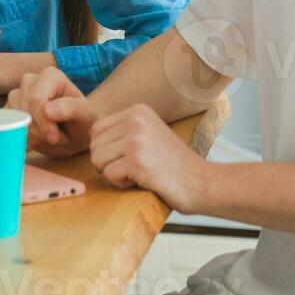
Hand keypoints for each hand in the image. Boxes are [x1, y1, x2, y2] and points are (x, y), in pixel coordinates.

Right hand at [6, 67, 96, 157]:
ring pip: (14, 121)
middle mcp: (29, 80)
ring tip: (50, 136)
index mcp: (50, 76)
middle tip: (58, 137)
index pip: (36, 99)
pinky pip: (8, 128)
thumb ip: (71, 109)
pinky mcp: (8, 110)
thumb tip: (48, 110)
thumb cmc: (82, 121)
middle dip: (40, 131)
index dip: (43, 122)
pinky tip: (38, 140)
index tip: (54, 137)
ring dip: (33, 137)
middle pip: (25, 111)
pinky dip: (23, 139)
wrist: (73, 132)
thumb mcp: (86, 116)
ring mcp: (16, 95)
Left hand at [89, 104, 210, 212]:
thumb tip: (90, 134)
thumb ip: (123, 129)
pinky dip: (122, 184)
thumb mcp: (149, 133)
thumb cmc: (174, 164)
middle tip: (136, 168)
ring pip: (97, 161)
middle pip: (94, 146)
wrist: (204, 182)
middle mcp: (136, 120)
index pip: (96, 129)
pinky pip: (109, 175)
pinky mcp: (137, 162)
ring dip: (115, 174)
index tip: (129, 157)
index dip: (106, 149)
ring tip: (140, 173)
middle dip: (108, 163)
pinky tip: (144, 181)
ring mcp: (136, 140)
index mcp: (138, 111)